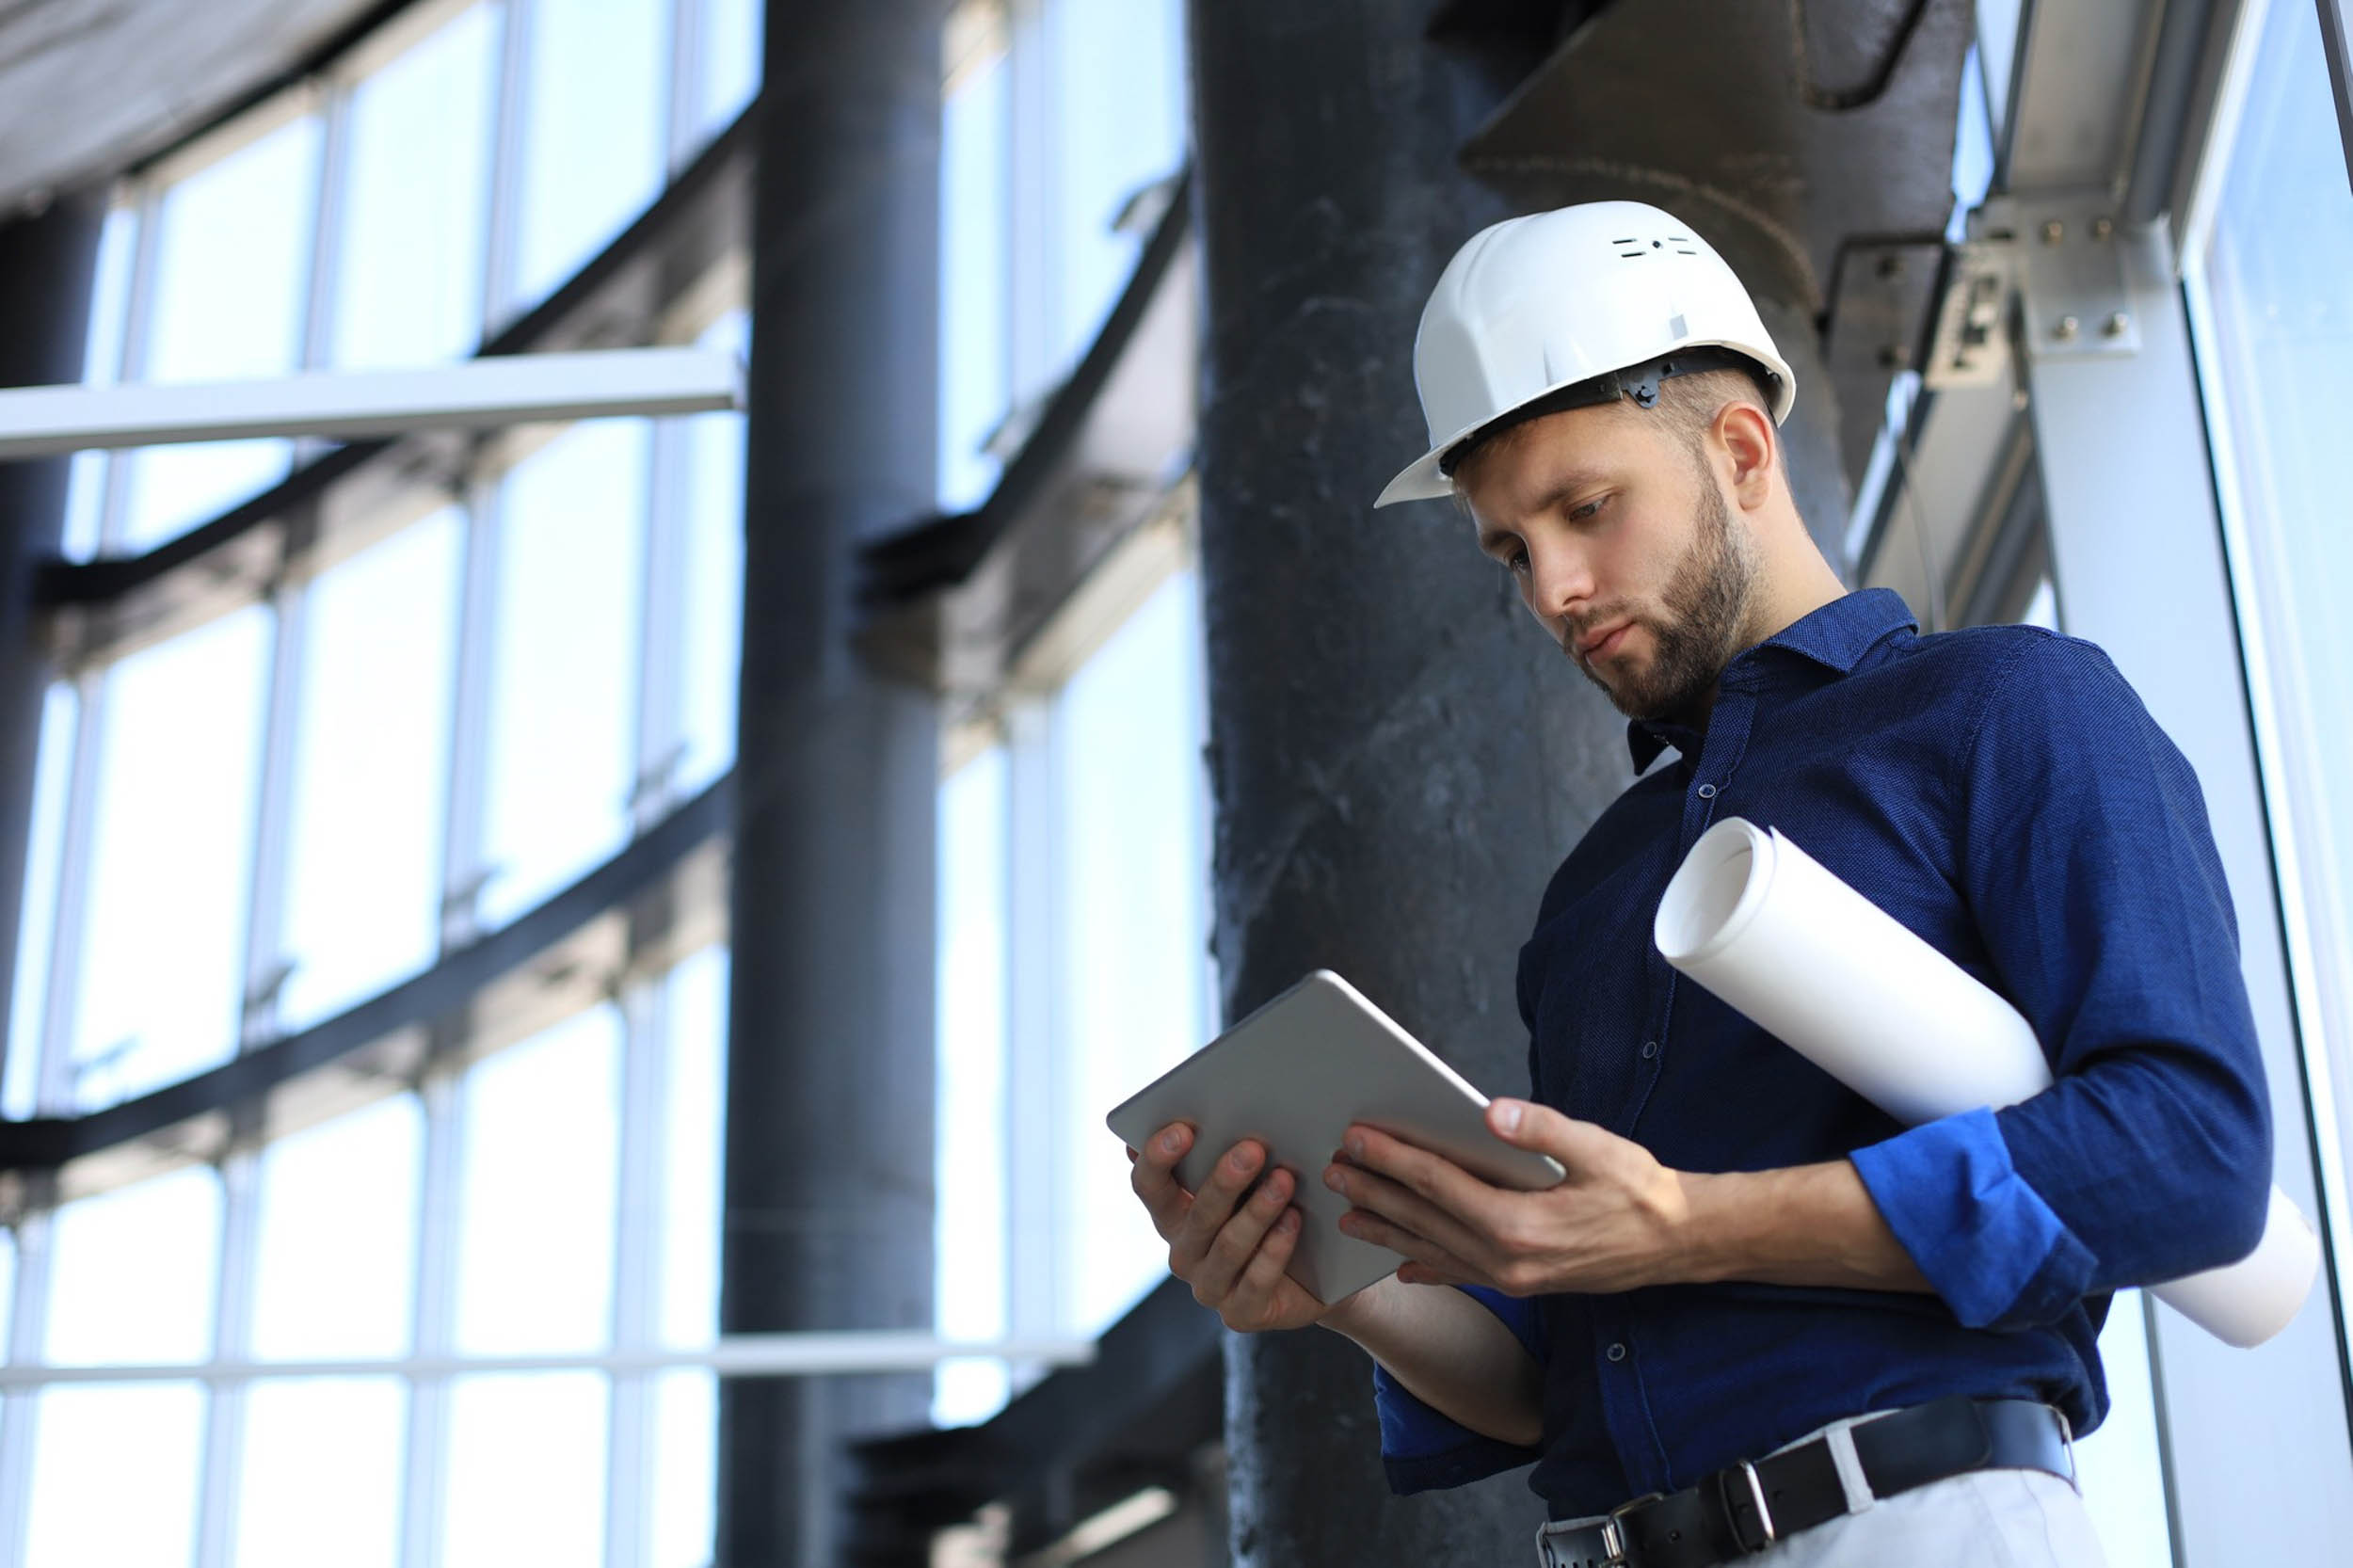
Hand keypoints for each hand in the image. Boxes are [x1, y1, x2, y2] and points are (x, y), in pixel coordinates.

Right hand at [1128, 1121, 1335, 1331]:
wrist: (1320, 1273)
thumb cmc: (1276, 1208)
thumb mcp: (1252, 1178)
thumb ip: (1228, 1150)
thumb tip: (1217, 1106)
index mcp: (1173, 1214)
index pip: (1149, 1185)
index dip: (1159, 1157)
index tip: (1184, 1129)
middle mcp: (1183, 1252)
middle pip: (1196, 1214)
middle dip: (1224, 1180)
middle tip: (1253, 1148)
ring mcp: (1209, 1287)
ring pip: (1228, 1246)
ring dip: (1258, 1211)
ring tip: (1285, 1180)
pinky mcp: (1241, 1313)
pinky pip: (1256, 1281)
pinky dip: (1276, 1248)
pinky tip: (1294, 1221)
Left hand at [1324, 1099, 1693, 1295]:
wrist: (1678, 1243)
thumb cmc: (1639, 1188)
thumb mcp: (1598, 1148)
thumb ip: (1543, 1128)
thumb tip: (1491, 1110)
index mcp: (1518, 1223)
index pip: (1437, 1184)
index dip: (1392, 1158)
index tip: (1355, 1137)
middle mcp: (1506, 1260)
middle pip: (1423, 1219)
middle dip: (1373, 1193)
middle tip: (1330, 1170)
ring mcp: (1511, 1279)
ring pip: (1432, 1251)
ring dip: (1386, 1230)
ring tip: (1346, 1214)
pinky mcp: (1521, 1285)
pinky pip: (1460, 1275)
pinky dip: (1425, 1266)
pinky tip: (1402, 1266)